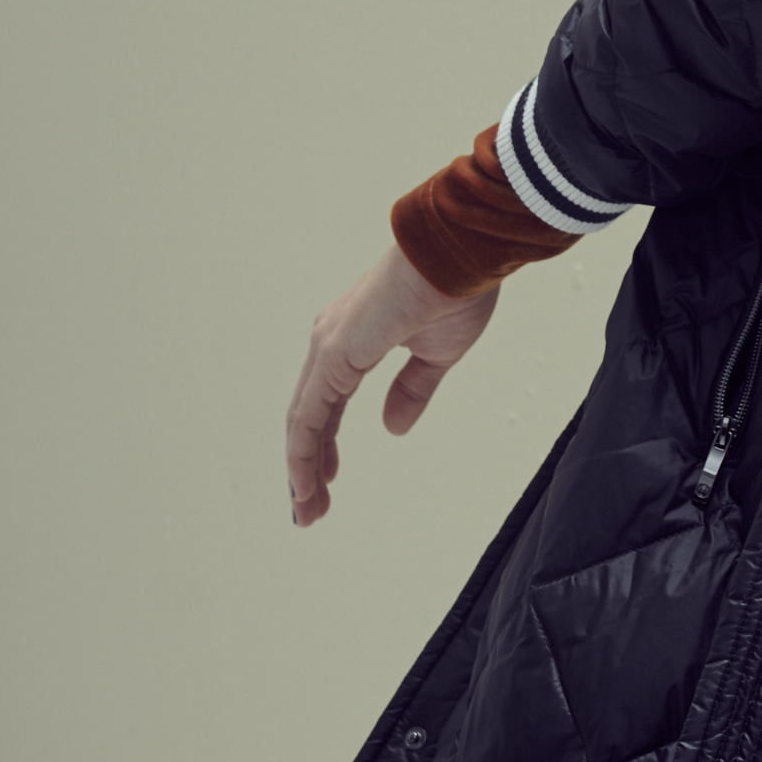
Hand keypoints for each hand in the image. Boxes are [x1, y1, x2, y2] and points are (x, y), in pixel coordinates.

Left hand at [286, 243, 503, 527]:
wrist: (460, 250)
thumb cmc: (456, 288)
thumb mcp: (437, 354)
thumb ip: (412, 391)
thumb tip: (392, 428)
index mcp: (353, 341)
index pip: (327, 405)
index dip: (324, 446)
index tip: (326, 481)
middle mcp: (331, 342)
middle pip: (308, 417)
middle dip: (307, 466)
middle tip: (311, 508)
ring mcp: (329, 346)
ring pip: (303, 421)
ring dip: (302, 470)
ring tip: (307, 511)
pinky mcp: (335, 354)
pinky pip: (310, 415)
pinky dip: (304, 453)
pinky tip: (306, 484)